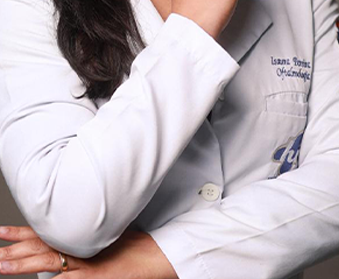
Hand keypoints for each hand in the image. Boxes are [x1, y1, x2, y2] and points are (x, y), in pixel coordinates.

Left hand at [0, 225, 176, 277]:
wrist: (156, 256)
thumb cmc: (135, 249)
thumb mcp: (108, 239)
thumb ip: (87, 241)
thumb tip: (72, 239)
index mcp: (81, 239)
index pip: (45, 235)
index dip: (22, 233)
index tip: (1, 231)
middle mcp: (80, 249)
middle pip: (41, 249)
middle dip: (14, 251)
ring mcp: (85, 265)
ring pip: (48, 263)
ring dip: (22, 265)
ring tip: (0, 266)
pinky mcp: (94, 277)